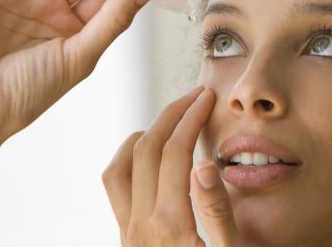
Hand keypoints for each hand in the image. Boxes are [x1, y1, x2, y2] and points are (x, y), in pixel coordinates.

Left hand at [102, 87, 246, 246]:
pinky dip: (129, 159)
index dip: (192, 119)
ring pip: (120, 166)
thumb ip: (216, 212)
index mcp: (169, 225)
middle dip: (171, 115)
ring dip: (144, 135)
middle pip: (145, 150)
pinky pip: (115, 187)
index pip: (176, 153)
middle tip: (193, 98)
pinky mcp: (125, 235)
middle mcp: (140, 225)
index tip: (205, 99)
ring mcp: (127, 231)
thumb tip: (204, 166)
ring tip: (170, 121)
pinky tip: (150, 156)